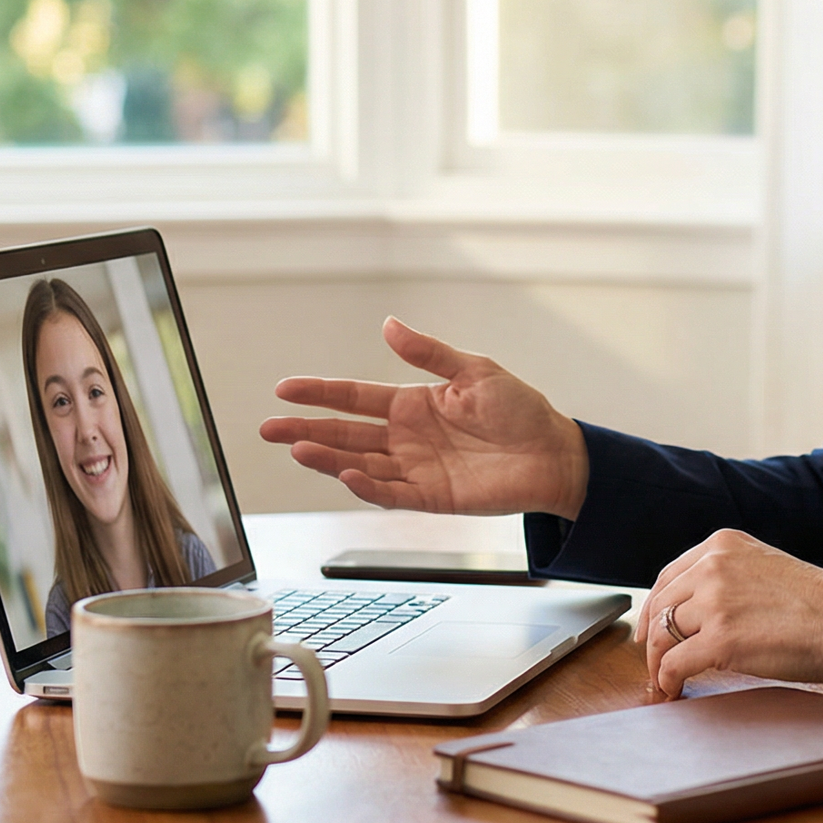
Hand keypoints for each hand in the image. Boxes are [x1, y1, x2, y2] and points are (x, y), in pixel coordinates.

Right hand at [260, 318, 588, 519]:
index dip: (320, 393)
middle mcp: (406, 438)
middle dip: (306, 430)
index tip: (284, 389)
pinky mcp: (432, 497)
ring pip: (359, 464)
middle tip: (267, 427)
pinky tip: (345, 474)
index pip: (354, 398)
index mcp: (412, 404)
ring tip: (297, 448)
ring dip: (328, 457)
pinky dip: (367, 486)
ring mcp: (415, 469)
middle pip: (345, 433)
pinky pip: (391, 493)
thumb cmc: (520, 410)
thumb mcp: (474, 371)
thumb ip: (429, 354)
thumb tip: (388, 325)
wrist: (555, 453)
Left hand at [640, 529, 822, 696]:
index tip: (649, 630)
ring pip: (662, 636)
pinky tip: (674, 690)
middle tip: (654, 662)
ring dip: (658, 664)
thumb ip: (729, 576)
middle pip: (660, 606)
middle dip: (651, 639)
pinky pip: (674, 663)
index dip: (652, 609)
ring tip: (665, 681)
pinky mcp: (721, 639)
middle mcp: (713, 567)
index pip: (668, 577)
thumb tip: (695, 610)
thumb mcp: (764, 566)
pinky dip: (667, 680)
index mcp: (722, 545)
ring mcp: (715, 602)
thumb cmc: (816, 602)